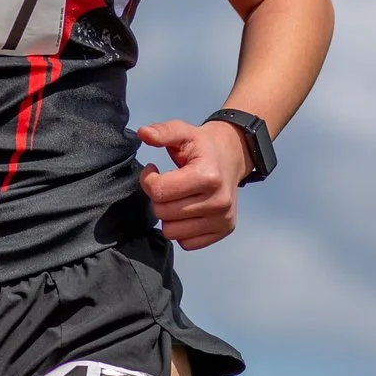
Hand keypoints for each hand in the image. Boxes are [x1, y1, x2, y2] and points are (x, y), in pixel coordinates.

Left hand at [138, 118, 248, 250]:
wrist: (232, 156)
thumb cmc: (202, 146)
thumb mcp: (183, 132)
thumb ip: (162, 132)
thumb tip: (143, 133)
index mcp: (208, 176)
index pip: (159, 191)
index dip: (148, 180)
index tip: (153, 171)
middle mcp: (218, 201)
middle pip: (163, 212)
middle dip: (157, 198)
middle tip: (166, 184)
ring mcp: (222, 218)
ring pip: (171, 232)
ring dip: (168, 216)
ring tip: (176, 198)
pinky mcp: (224, 230)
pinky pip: (186, 244)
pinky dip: (181, 230)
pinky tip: (186, 211)